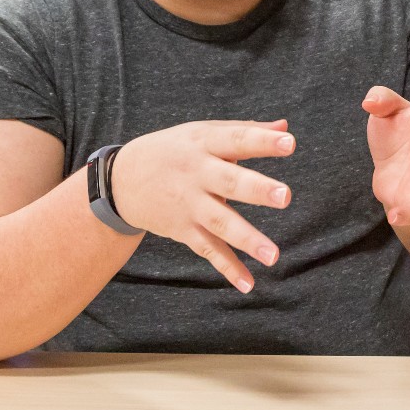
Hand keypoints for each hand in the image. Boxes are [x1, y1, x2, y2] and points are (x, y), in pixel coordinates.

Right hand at [111, 120, 294, 292]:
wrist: (120, 181)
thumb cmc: (174, 150)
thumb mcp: (202, 132)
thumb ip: (245, 130)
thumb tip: (284, 125)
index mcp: (204, 144)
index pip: (236, 140)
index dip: (262, 141)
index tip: (290, 142)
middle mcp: (197, 175)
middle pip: (229, 182)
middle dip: (257, 190)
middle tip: (285, 196)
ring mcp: (189, 205)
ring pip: (220, 222)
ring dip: (247, 239)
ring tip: (273, 255)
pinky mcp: (184, 230)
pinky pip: (208, 250)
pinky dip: (227, 268)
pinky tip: (249, 283)